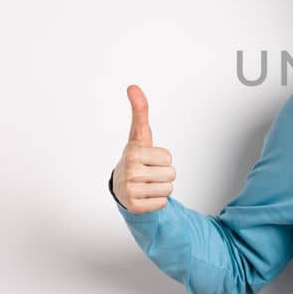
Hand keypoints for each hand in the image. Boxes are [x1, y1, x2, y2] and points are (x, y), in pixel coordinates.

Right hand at [113, 85, 175, 212]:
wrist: (121, 187)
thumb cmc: (136, 158)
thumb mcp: (139, 135)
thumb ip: (140, 111)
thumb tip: (133, 86)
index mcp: (132, 153)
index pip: (168, 157)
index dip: (161, 158)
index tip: (147, 158)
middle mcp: (129, 172)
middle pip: (171, 174)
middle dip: (163, 174)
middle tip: (148, 173)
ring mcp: (130, 191)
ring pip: (169, 189)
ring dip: (161, 187)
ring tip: (146, 184)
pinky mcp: (135, 207)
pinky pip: (162, 203)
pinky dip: (157, 201)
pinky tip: (145, 196)